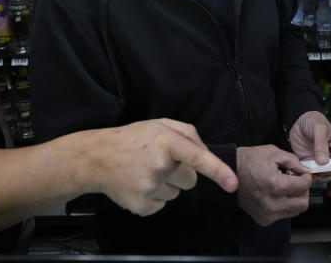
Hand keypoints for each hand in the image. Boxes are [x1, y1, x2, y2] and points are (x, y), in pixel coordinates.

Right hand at [93, 119, 237, 216]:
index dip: (218, 170)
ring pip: (177, 194)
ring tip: (146, 171)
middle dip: (181, 173)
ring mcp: (149, 187)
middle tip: (160, 162)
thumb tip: (207, 153)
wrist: (97, 158)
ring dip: (167, 185)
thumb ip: (188, 133)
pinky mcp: (142, 205)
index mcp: (165, 141)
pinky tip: (139, 184)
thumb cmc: (133, 139)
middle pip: (191, 180)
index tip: (232, 183)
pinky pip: (163, 205)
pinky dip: (154, 197)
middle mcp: (159, 165)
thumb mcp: (160, 125)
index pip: (197, 157)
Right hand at [236, 144, 311, 225]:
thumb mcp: (272, 152)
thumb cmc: (248, 160)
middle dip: (303, 191)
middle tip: (297, 182)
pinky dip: (284, 205)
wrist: (228, 172)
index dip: (306, 178)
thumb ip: (293, 162)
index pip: (303, 186)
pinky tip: (276, 195)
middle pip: (303, 203)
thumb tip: (305, 171)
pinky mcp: (263, 219)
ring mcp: (267, 213)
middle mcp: (271, 203)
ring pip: (295, 211)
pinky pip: (283, 215)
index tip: (303, 174)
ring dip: (294, 199)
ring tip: (285, 188)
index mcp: (275, 185)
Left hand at [288, 111, 330, 183]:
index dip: (330, 168)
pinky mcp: (310, 163)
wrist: (299, 121)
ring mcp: (320, 162)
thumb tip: (324, 161)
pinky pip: (310, 173)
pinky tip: (300, 169)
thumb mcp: (319, 129)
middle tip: (311, 170)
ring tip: (304, 169)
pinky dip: (305, 173)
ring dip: (312, 175)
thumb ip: (321, 144)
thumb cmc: (313, 121)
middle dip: (321, 174)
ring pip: (320, 176)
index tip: (321, 166)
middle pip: (330, 173)